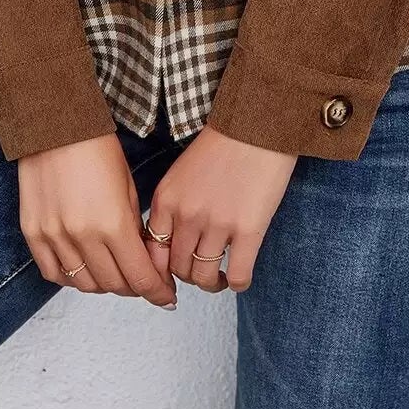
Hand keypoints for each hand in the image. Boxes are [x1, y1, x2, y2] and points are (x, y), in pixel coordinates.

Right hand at [18, 132, 178, 307]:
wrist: (54, 126)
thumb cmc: (96, 148)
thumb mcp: (127, 187)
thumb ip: (133, 228)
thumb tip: (142, 259)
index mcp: (113, 223)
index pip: (140, 277)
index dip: (157, 292)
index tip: (166, 296)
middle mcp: (83, 236)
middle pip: (114, 285)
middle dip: (134, 287)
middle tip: (142, 280)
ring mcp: (55, 237)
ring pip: (84, 284)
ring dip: (104, 284)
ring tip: (114, 273)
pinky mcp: (33, 233)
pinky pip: (54, 273)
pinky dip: (71, 277)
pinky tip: (83, 267)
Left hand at [144, 122, 296, 292]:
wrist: (256, 125)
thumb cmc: (221, 145)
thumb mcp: (181, 172)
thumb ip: (172, 205)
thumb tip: (169, 242)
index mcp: (167, 199)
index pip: (152, 253)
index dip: (161, 271)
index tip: (173, 273)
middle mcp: (187, 215)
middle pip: (178, 268)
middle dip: (189, 275)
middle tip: (202, 270)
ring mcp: (217, 224)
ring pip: (204, 278)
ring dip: (212, 283)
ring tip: (221, 276)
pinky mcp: (249, 230)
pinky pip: (239, 276)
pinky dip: (238, 283)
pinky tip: (239, 275)